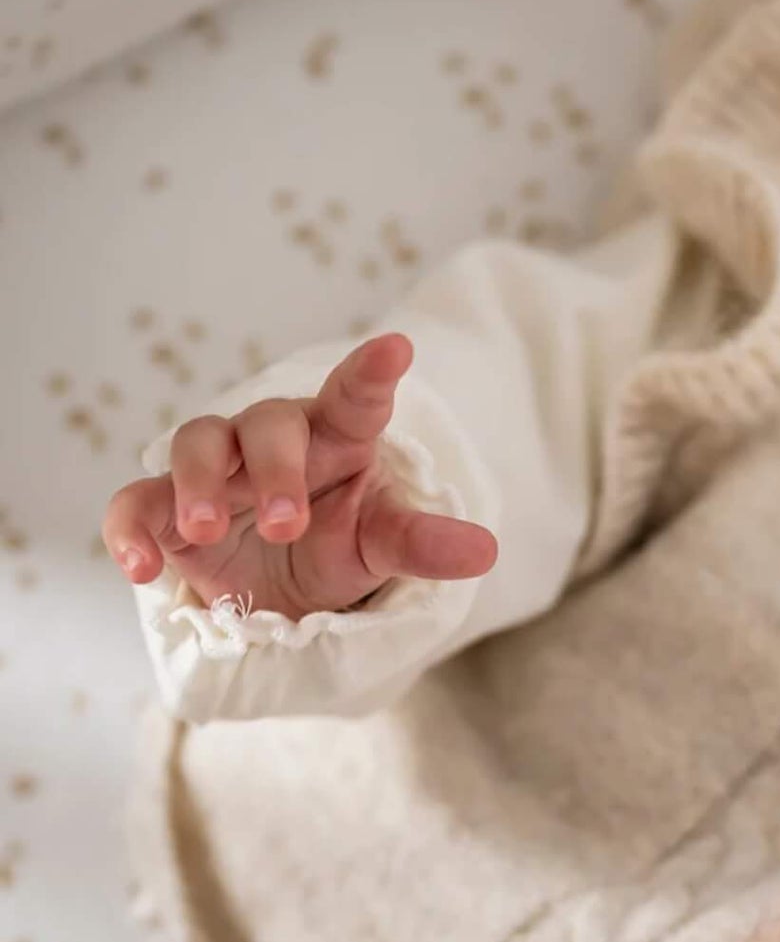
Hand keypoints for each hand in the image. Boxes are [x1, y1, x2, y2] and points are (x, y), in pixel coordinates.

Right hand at [101, 332, 498, 620]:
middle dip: (272, 470)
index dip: (371, 373)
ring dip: (195, 483)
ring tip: (203, 527)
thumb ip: (422, 543)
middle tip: (285, 524)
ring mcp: (213, 471)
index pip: (356, 398)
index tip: (397, 349)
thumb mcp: (381, 546)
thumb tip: (486, 551)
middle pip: (267, 426)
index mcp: (337, 438)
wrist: (279, 592)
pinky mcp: (163, 511)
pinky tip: (143, 567)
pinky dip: (131, 532)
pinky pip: (135, 507)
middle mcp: (271, 441)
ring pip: (195, 444)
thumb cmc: (337, 544)